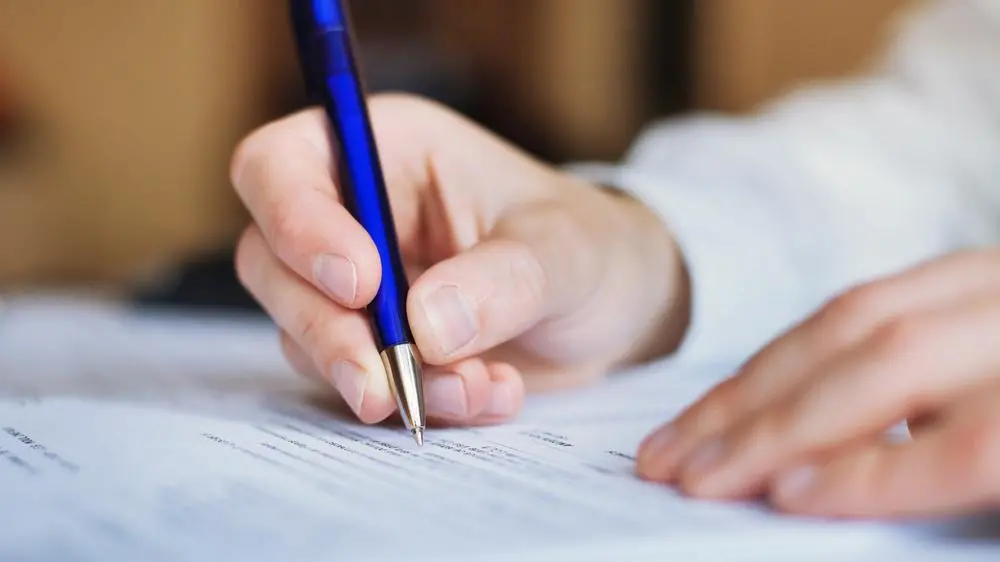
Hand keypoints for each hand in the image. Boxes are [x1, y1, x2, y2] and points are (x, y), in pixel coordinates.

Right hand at [230, 94, 688, 426]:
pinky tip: (487, 398)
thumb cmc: (589, 247)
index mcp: (387, 151)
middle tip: (383, 379)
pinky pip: (357, 382)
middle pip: (271, 263)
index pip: (280, 166)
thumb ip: (502, 279)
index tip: (361, 284)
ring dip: (378, 377)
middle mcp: (356, 213)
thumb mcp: (565, 250)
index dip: (297, 223)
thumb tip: (424, 327)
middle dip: (325, 330)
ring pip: (304, 334)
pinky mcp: (375, 346)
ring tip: (475, 390)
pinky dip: (417, 402)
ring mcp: (358, 287)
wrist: (616, 309)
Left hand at [636, 249, 999, 518]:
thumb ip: (909, 397)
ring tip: (699, 480)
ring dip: (779, 428)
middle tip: (662, 460)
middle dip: (745, 401)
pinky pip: (960, 448)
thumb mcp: (977, 381)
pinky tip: (792, 493)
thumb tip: (794, 455)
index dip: (758, 375)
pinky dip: (867, 472)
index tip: (686, 428)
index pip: (850, 319)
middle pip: (851, 333)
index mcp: (983, 286)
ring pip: (887, 366)